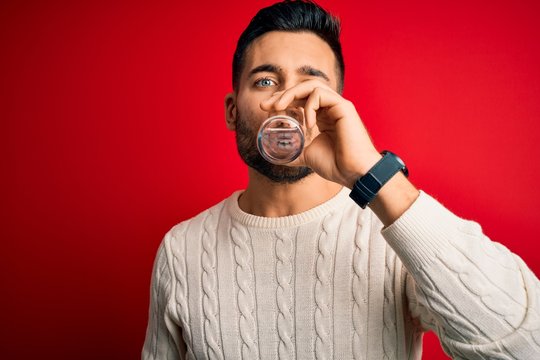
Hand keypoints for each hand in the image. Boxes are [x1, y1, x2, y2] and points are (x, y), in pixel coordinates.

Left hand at [260, 80, 381, 187]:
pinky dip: (309, 106)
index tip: (265, 109)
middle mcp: (329, 108)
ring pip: (311, 85)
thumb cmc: (336, 165)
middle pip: (302, 89)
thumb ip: (295, 151)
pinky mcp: (344, 107)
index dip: (281, 100)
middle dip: (281, 94)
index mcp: (321, 116)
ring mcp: (337, 105)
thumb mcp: (307, 156)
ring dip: (291, 93)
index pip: (299, 99)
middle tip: (265, 105)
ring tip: (278, 107)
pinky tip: (308, 124)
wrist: (354, 173)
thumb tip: (277, 156)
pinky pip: (320, 95)